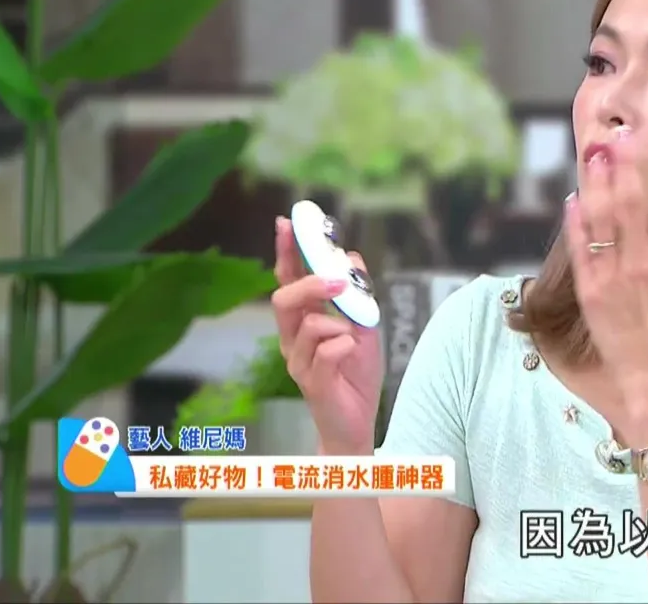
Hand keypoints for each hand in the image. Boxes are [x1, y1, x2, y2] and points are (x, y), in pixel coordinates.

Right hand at [271, 217, 382, 455]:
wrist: (356, 423)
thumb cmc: (354, 374)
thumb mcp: (364, 327)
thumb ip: (356, 295)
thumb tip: (352, 257)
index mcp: (303, 321)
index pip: (289, 280)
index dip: (286, 252)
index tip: (286, 223)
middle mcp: (292, 339)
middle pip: (284, 299)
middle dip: (310, 284)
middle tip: (339, 281)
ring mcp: (298, 362)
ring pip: (308, 326)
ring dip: (338, 324)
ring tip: (353, 337)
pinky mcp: (311, 383)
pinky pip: (327, 353)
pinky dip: (346, 347)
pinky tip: (352, 354)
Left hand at [565, 131, 647, 408]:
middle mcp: (645, 263)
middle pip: (633, 203)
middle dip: (627, 166)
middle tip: (622, 136)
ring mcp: (615, 276)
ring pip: (603, 219)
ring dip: (599, 184)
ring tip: (596, 155)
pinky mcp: (591, 291)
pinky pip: (580, 250)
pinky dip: (576, 223)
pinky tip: (573, 198)